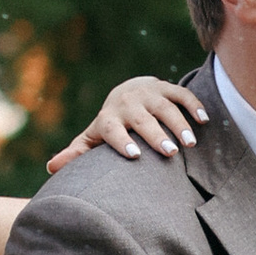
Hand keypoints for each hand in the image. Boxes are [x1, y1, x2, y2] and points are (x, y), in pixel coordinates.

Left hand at [47, 75, 209, 170]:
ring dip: (179, 124)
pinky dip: (194, 106)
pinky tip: (204, 121)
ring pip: (165, 107)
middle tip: (170, 153)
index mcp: (108, 118)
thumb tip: (50, 167)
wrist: (126, 90)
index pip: (112, 129)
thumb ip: (77, 151)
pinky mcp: (166, 87)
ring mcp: (148, 93)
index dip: (122, 141)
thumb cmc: (111, 124)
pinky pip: (182, 94)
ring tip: (190, 144)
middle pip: (141, 119)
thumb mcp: (94, 136)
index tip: (134, 155)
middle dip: (156, 135)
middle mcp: (127, 103)